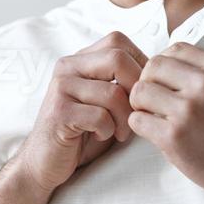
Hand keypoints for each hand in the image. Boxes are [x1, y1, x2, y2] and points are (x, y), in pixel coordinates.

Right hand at [16, 31, 147, 194]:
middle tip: (136, 112)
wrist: (46, 162)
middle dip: (136, 88)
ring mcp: (61, 88)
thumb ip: (122, 81)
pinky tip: (100, 136)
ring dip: (124, 118)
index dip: (139, 64)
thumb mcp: (105, 100)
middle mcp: (68, 67)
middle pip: (117, 58)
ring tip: (119, 131)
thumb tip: (157, 71)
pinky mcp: (59, 113)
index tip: (143, 91)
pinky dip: (108, 130)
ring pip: (113, 91)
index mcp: (80, 59)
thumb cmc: (83, 132)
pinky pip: (100, 116)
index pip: (118, 41)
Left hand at [127, 42, 203, 203]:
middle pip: (153, 66)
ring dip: (141, 105)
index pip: (175, 49)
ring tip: (154, 117)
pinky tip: (156, 133)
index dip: (165, 65)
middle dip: (148, 82)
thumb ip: (203, 74)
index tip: (167, 83)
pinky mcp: (175, 136)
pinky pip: (137, 120)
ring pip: (140, 91)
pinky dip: (141, 126)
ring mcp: (189, 110)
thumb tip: (161, 66)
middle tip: (155, 101)